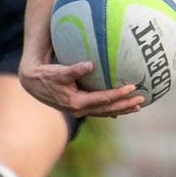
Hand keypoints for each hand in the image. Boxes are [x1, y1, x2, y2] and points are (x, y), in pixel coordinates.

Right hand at [19, 55, 145, 118]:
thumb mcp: (58, 72)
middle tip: (141, 100)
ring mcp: (80, 110)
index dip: (118, 95)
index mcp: (76, 103)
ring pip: (105, 112)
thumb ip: (74, 69)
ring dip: (121, 109)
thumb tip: (90, 64)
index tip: (131, 88)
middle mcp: (79, 110)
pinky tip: (121, 109)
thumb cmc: (46, 76)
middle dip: (125, 105)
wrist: (33, 84)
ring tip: (137, 107)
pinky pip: (99, 109)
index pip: (102, 100)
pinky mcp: (79, 107)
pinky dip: (111, 109)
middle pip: (107, 110)